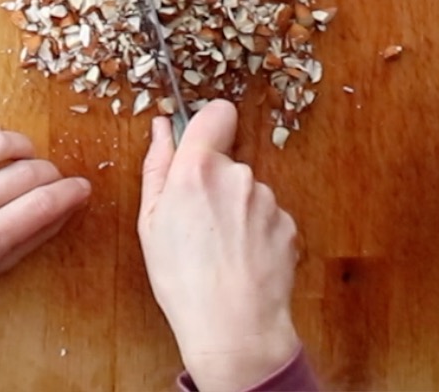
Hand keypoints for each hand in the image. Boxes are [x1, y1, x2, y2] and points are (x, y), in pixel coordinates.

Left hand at [0, 119, 91, 302]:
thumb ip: (29, 239)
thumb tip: (65, 208)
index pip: (44, 205)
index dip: (71, 192)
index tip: (81, 187)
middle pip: (29, 172)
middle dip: (51, 173)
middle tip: (51, 178)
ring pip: (1, 142)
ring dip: (23, 146)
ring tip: (24, 157)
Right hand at [137, 103, 300, 391]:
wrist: (233, 326)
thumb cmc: (183, 279)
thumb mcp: (150, 221)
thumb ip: (157, 166)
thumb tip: (161, 129)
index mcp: (197, 169)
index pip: (215, 113)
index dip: (207, 125)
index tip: (199, 145)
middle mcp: (238, 175)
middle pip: (227, 161)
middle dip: (214, 183)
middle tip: (198, 224)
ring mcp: (268, 200)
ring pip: (248, 191)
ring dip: (236, 210)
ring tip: (220, 249)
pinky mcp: (289, 224)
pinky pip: (267, 217)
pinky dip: (256, 232)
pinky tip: (242, 259)